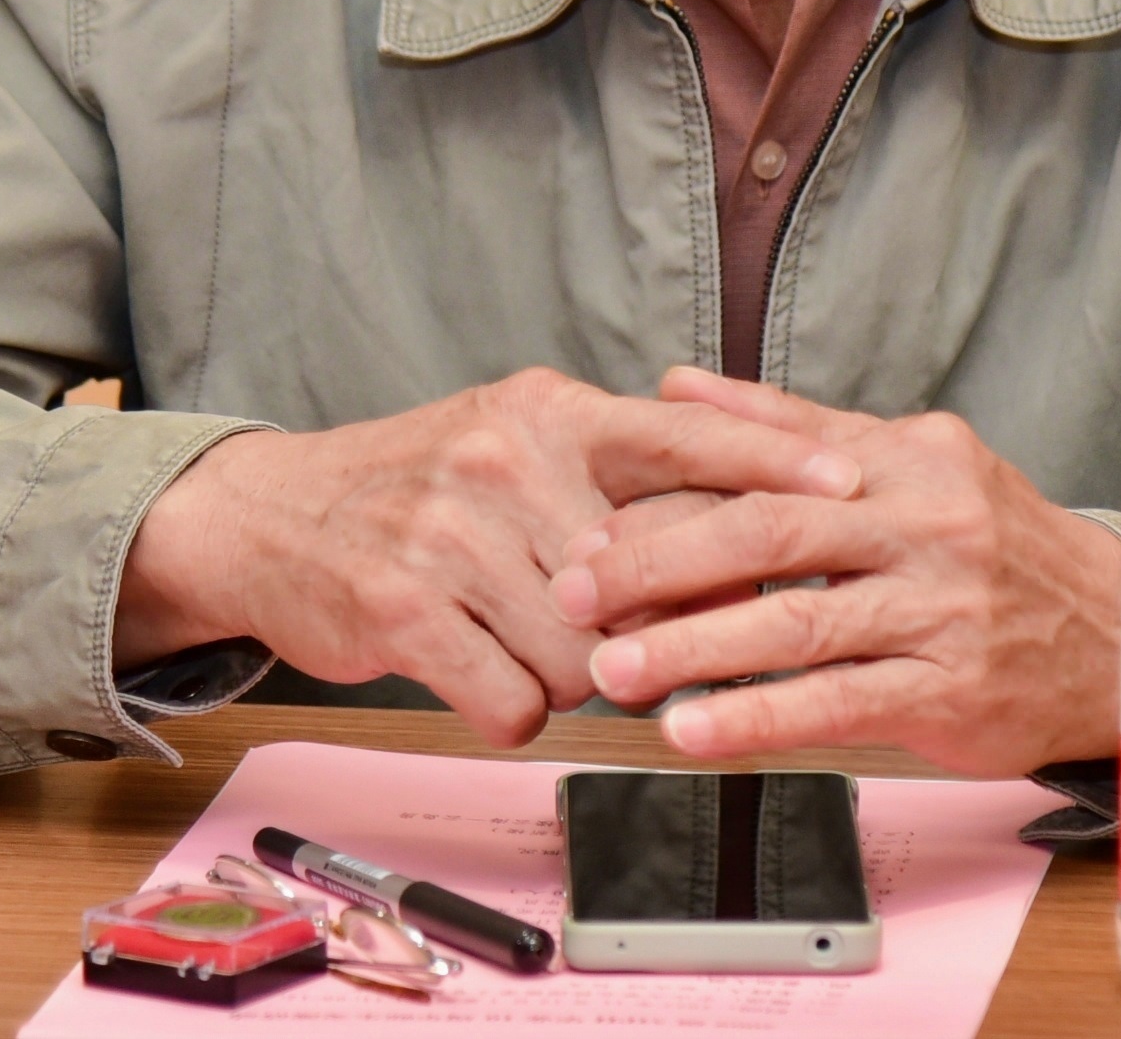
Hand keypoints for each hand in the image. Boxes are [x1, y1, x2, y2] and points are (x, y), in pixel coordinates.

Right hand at [114, 368, 862, 745]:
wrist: (272, 515)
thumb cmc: (420, 490)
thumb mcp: (520, 447)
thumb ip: (617, 481)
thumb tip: (739, 542)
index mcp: (549, 412)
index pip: (684, 434)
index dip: (772, 461)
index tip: (849, 489)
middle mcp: (504, 458)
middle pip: (643, 577)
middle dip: (646, 624)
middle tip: (632, 637)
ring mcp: (449, 532)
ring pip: (583, 653)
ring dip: (567, 674)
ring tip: (521, 642)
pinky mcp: (401, 607)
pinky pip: (513, 700)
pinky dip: (508, 709)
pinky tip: (479, 673)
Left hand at [553, 368, 1120, 774]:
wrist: (1120, 634)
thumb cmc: (1000, 548)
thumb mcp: (910, 461)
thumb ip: (790, 426)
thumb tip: (676, 382)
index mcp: (906, 455)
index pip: (767, 463)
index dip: (670, 491)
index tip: (588, 521)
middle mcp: (927, 522)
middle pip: (770, 532)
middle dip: (658, 562)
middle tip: (574, 589)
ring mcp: (943, 607)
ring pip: (797, 624)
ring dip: (692, 648)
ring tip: (612, 671)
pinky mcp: (953, 689)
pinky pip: (839, 703)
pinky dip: (758, 718)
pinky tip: (695, 733)